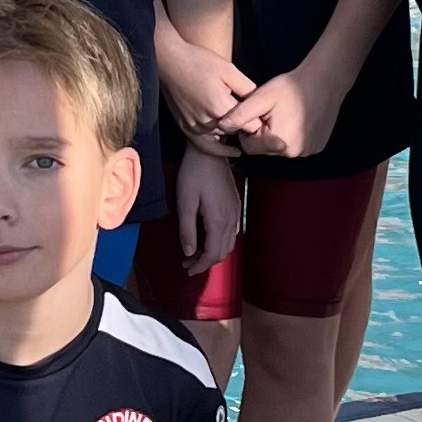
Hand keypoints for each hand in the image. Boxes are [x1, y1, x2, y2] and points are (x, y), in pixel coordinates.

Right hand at [159, 35, 256, 143]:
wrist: (169, 60)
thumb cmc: (199, 61)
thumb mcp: (229, 70)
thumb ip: (248, 89)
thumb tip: (261, 103)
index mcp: (221, 106)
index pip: (251, 126)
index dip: (260, 121)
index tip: (265, 117)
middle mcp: (208, 121)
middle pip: (237, 134)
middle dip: (247, 128)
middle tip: (257, 124)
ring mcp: (195, 126)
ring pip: (222, 138)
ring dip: (232, 134)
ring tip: (244, 130)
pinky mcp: (185, 127)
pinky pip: (204, 145)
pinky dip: (218, 149)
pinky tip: (230, 149)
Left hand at [172, 145, 239, 270]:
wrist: (210, 152)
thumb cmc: (194, 174)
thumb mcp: (185, 202)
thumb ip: (187, 230)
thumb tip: (189, 252)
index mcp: (218, 220)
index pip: (213, 253)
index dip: (200, 266)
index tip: (187, 269)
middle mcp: (231, 219)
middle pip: (223, 251)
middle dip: (206, 262)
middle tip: (188, 263)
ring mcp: (236, 212)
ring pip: (229, 243)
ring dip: (214, 252)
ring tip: (196, 253)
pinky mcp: (236, 205)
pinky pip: (232, 232)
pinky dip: (221, 241)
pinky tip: (209, 238)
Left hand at [218, 60, 340, 160]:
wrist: (324, 81)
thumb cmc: (291, 87)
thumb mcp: (261, 97)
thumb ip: (240, 114)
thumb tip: (222, 126)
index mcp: (277, 142)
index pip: (249, 147)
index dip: (248, 131)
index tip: (257, 115)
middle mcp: (293, 153)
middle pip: (264, 150)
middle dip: (263, 134)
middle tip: (271, 113)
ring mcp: (307, 152)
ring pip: (280, 149)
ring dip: (277, 136)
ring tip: (285, 114)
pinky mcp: (316, 148)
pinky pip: (296, 146)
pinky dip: (293, 136)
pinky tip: (298, 119)